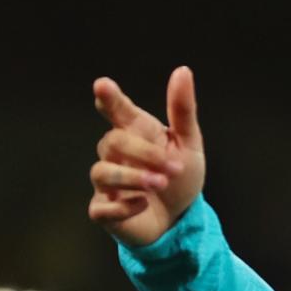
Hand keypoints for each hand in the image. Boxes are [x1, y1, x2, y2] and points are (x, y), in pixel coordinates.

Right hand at [87, 66, 205, 246]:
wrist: (180, 220)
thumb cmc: (180, 177)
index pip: (118, 111)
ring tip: (161, 183)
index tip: (102, 85)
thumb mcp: (189, 144)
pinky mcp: (105, 210)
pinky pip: (101, 207)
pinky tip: (143, 204)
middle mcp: (117, 155)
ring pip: (102, 172)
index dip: (110, 98)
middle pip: (113, 142)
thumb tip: (183, 70)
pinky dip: (122, 206)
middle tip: (174, 168)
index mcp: (137, 133)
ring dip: (133, 177)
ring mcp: (107, 183)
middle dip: (143, 153)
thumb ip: (183, 110)